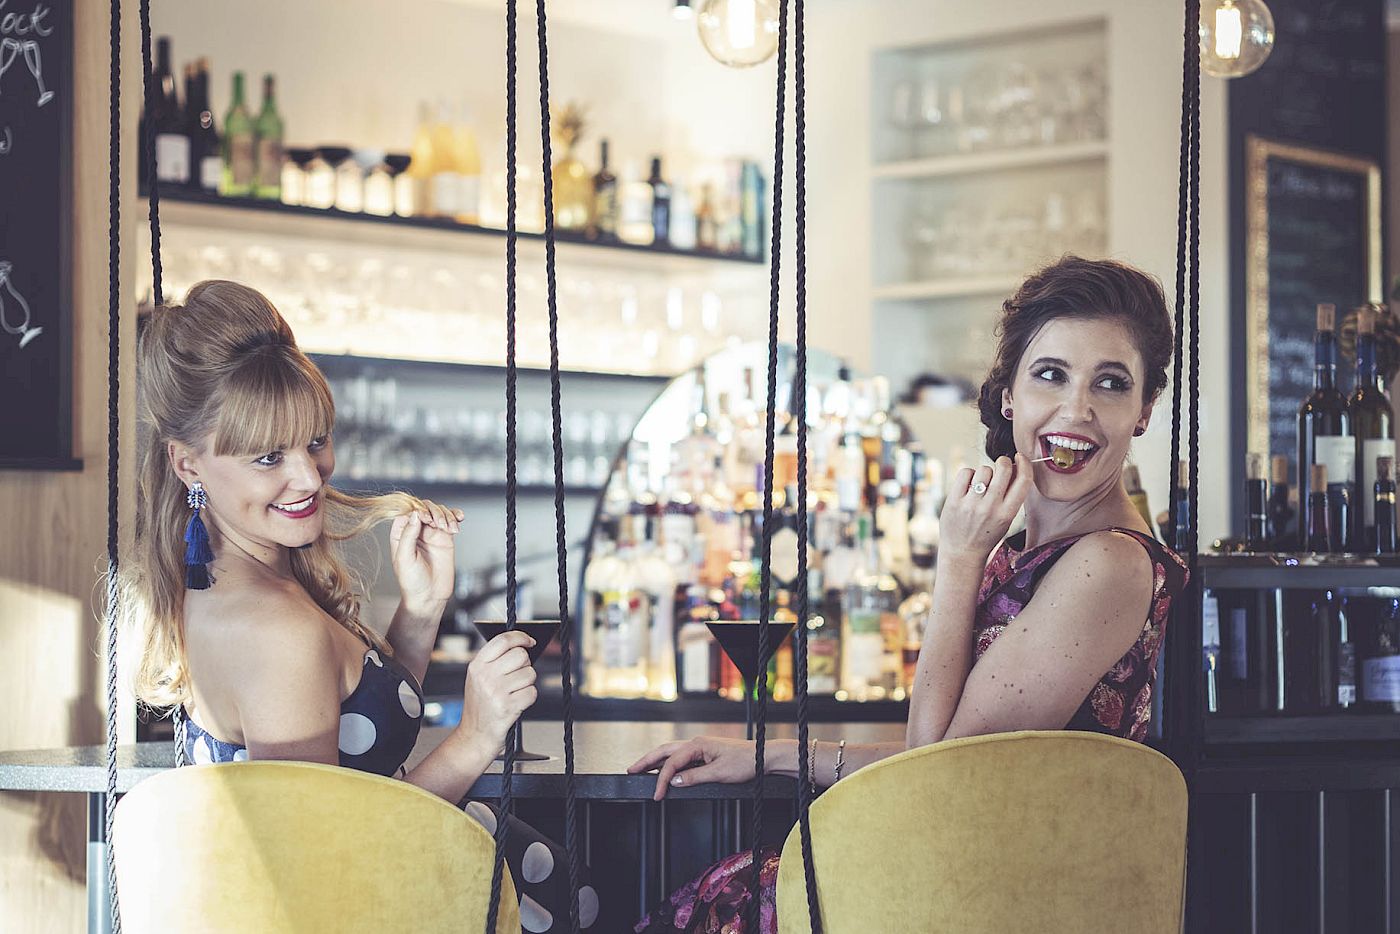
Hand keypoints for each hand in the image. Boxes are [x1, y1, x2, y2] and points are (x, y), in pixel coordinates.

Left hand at [389, 500, 463, 616]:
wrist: (429, 597)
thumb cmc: (412, 582)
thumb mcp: (405, 558)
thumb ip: (408, 535)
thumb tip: (415, 514)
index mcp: (400, 534)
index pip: (408, 512)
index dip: (417, 510)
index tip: (424, 517)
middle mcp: (415, 531)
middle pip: (425, 508)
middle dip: (434, 512)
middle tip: (438, 524)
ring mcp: (431, 533)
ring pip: (439, 512)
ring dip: (446, 515)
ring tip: (449, 529)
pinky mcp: (445, 538)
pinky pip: (451, 521)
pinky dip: (456, 517)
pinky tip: (459, 519)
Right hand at [457, 630, 537, 754]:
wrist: (474, 737)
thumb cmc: (480, 707)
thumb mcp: (478, 680)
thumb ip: (494, 661)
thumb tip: (522, 645)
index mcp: (477, 666)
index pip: (502, 641)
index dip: (520, 637)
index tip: (530, 641)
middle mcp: (485, 677)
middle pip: (521, 655)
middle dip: (525, 665)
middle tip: (517, 676)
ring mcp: (496, 692)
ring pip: (530, 673)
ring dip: (527, 683)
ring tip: (514, 692)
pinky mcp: (508, 706)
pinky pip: (532, 692)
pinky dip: (529, 698)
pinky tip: (517, 703)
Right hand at [627, 735, 758, 800]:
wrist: (762, 757)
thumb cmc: (745, 763)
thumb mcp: (719, 774)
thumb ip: (694, 777)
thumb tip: (674, 781)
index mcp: (698, 744)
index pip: (672, 763)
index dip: (662, 780)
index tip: (656, 795)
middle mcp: (696, 743)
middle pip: (664, 751)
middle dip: (646, 760)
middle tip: (630, 770)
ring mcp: (700, 748)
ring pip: (671, 753)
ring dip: (655, 761)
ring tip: (641, 770)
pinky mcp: (705, 754)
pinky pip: (681, 758)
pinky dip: (668, 764)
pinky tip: (664, 771)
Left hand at [938, 454, 1032, 563]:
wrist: (962, 553)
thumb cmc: (987, 534)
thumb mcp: (1006, 519)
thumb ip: (1012, 496)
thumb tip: (1016, 465)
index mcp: (1007, 514)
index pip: (1023, 480)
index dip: (1024, 463)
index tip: (1019, 457)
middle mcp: (990, 508)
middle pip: (1003, 469)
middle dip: (1003, 462)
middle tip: (1000, 466)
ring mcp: (970, 504)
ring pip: (984, 469)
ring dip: (984, 472)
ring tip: (981, 485)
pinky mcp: (954, 501)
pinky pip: (965, 472)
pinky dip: (969, 474)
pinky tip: (969, 485)